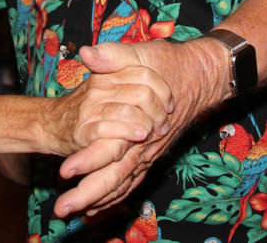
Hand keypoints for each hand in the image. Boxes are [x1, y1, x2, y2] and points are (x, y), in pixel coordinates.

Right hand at [45, 63, 172, 157]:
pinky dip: (129, 132)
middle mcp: (99, 86)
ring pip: (130, 111)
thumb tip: (159, 47)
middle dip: (159, 111)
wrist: (52, 123)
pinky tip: (138, 136)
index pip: (145, 73)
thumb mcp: (105, 79)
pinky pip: (112, 129)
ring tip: (151, 132)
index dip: (163, 90)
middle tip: (162, 125)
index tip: (168, 104)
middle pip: (142, 93)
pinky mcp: (84, 129)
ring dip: (148, 125)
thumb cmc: (88, 104)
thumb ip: (126, 65)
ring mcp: (91, 107)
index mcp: (107, 72)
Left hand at [53, 39, 225, 217]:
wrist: (204, 75)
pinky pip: (132, 181)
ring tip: (72, 214)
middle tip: (62, 210)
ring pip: (124, 185)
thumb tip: (86, 53)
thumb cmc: (170, 63)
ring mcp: (149, 152)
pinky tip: (97, 208)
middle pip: (116, 179)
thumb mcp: (141, 53)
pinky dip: (115, 196)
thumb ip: (113, 56)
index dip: (88, 161)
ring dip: (98, 200)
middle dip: (88, 195)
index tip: (65, 171)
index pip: (111, 148)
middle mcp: (145, 144)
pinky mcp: (151, 153)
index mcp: (139, 122)